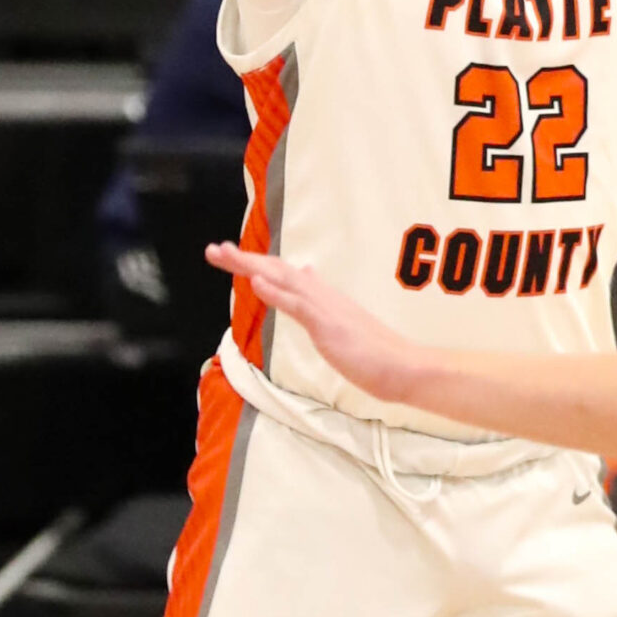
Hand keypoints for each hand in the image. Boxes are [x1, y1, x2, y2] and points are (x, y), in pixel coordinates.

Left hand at [207, 244, 418, 400]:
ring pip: (282, 278)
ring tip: (223, 254)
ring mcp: (324, 308)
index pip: (285, 275)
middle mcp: (322, 295)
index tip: (233, 257)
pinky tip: (255, 281)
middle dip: (243, 258)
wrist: (402, 367)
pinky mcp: (327, 324)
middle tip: (214, 249)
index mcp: (324, 298)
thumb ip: (322, 304)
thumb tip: (308, 277)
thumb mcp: (342, 326)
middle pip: (276, 269)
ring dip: (250, 265)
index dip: (258, 264)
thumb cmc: (375, 354)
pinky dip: (274, 291)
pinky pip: (297, 305)